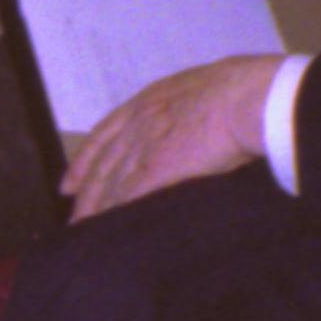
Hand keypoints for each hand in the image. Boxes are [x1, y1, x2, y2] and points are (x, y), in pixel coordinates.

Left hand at [62, 52, 279, 218]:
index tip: (71, 180)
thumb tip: (196, 126)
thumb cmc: (242, 92)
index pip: (105, 133)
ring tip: (85, 231)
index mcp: (150, 100)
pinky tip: (109, 228)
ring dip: (95, 209)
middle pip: (101, 162)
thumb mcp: (204, 90)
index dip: (85, 159)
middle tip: (74, 215)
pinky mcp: (156, 167)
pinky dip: (115, 213)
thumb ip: (190, 108)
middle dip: (85, 192)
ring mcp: (145, 143)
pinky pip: (127, 195)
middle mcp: (139, 121)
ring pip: (110, 182)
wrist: (248, 96)